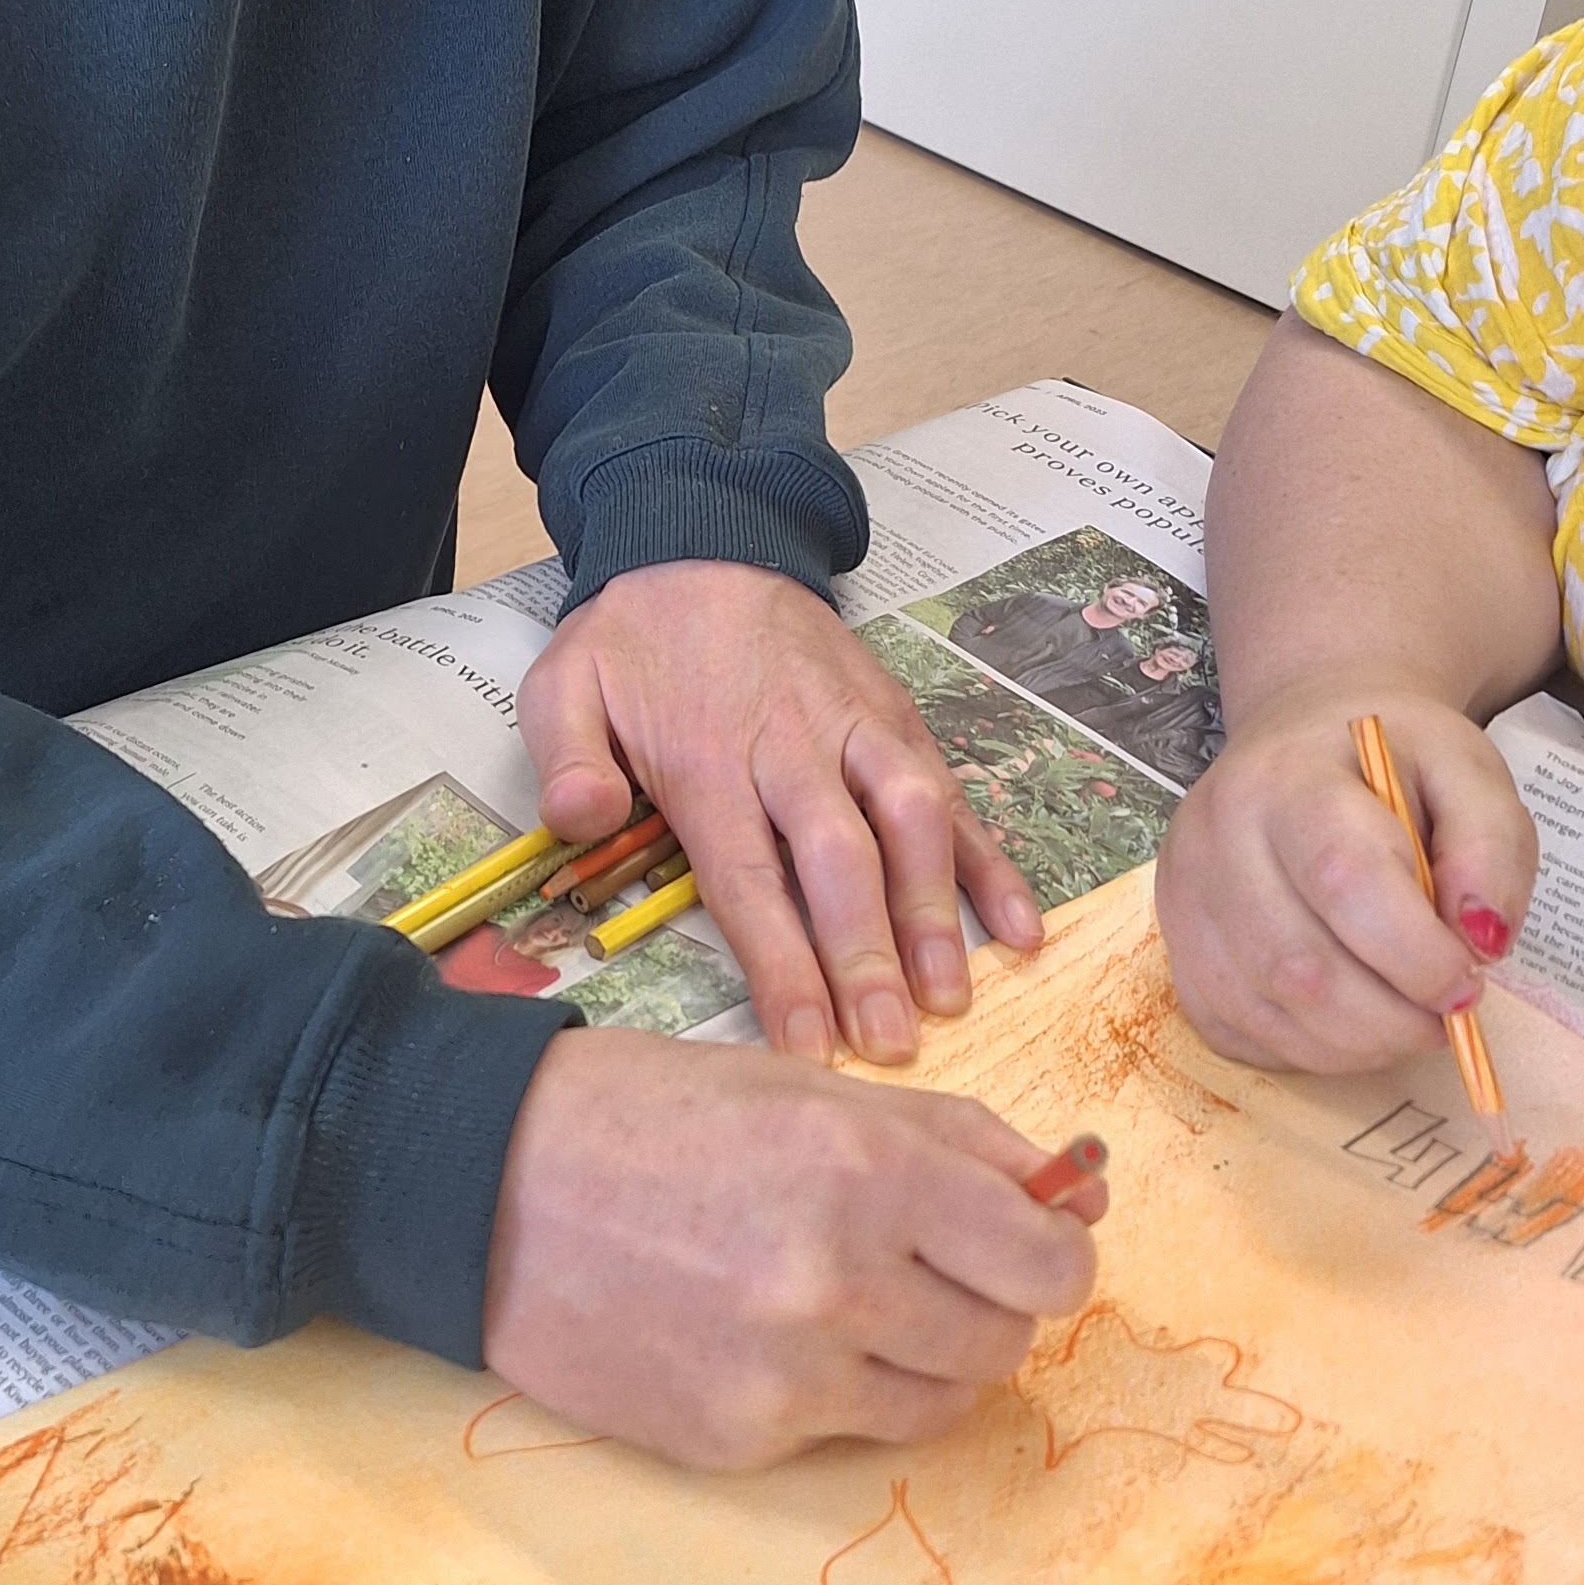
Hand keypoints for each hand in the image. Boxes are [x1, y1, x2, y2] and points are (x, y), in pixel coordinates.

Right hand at [483, 1028, 1104, 1467]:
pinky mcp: (739, 1440)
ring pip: (941, 1400)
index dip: (1054, 1250)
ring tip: (846, 1300)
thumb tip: (1075, 1197)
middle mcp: (840, 1283)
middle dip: (988, 1302)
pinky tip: (765, 1332)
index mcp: (870, 1171)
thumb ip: (955, 1141)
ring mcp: (788, 1376)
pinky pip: (848, 1432)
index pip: (1050, 1261)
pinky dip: (836, 1390)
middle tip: (926, 1264)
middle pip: (1008, 1340)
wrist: (483, 1185)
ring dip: (922, 1354)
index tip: (1029, 1240)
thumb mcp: (808, 1086)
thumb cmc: (650, 1115)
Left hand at [517, 562, 1038, 1065]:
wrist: (701, 541)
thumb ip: (566, 758)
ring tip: (953, 995)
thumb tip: (582, 820)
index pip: (749, 878)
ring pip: (911, 817)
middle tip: (891, 1043)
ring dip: (935, 909)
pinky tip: (1020, 924)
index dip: (784, 965)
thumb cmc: (633, 638)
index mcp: (708, 756)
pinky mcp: (897, 716)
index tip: (810, 1043)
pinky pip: (952, 788)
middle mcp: (793, 744)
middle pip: (840, 859)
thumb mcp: (563, 683)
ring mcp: (857, 728)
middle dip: (868, 956)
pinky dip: (989, 857)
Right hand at [1154, 680, 1540, 1072]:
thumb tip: (1481, 942)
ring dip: (1355, 1045)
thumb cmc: (1394, 765)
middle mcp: (1215, 835)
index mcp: (1290, 778)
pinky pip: (1236, 1034)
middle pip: (1299, 967)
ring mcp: (1182, 898)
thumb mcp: (1468, 774)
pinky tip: (1347, 1019)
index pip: (1343, 881)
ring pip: (1267, 1013)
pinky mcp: (1176, 950)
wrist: (1307, 741)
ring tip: (1403, 1019)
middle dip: (1391, 1021)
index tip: (1470, 981)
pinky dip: (1307, 1050)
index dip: (1415, 956)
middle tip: (1445, 1017)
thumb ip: (1490, 848)